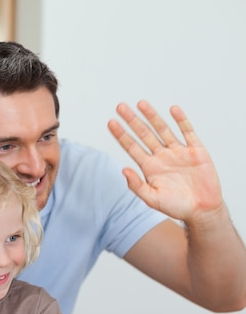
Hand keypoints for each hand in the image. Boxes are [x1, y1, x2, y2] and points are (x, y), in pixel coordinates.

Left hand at [107, 100, 222, 222]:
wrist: (202, 210)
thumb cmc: (176, 206)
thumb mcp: (153, 199)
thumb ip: (137, 186)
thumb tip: (123, 170)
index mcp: (149, 166)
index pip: (131, 147)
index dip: (121, 135)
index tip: (111, 122)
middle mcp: (162, 156)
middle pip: (144, 134)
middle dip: (132, 120)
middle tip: (120, 106)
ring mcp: (178, 152)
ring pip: (163, 129)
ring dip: (152, 116)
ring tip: (141, 103)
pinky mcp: (196, 151)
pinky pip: (188, 132)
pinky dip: (181, 120)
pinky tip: (173, 109)